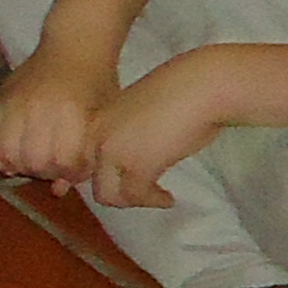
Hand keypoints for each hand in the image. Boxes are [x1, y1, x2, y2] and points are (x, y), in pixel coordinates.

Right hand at [0, 49, 112, 184]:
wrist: (74, 46)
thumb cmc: (96, 84)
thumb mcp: (100, 119)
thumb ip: (84, 157)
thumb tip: (59, 191)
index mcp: (73, 114)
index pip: (63, 162)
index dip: (69, 172)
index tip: (74, 168)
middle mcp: (41, 109)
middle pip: (34, 162)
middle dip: (44, 171)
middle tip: (52, 164)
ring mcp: (16, 104)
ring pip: (6, 155)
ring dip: (18, 166)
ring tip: (30, 160)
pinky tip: (8, 156)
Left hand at [84, 58, 224, 210]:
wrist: (201, 86)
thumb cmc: (183, 91)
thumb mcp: (141, 111)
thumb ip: (129, 132)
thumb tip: (136, 152)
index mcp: (97, 119)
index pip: (85, 159)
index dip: (105, 174)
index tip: (126, 180)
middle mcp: (97, 136)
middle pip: (93, 179)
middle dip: (117, 191)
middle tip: (142, 191)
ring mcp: (113, 153)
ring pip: (109, 195)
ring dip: (134, 200)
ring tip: (157, 197)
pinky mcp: (136, 167)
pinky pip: (136, 197)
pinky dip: (153, 201)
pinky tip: (167, 198)